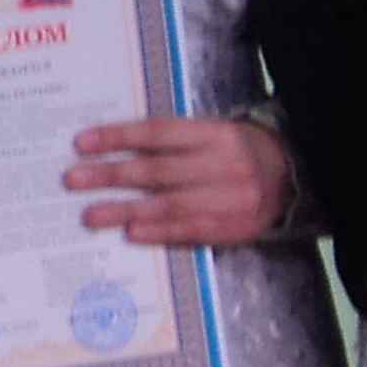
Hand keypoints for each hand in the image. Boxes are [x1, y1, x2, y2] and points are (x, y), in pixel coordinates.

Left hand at [64, 117, 291, 246]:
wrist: (292, 178)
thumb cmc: (237, 153)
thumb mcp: (211, 134)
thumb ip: (171, 142)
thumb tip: (115, 151)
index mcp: (213, 133)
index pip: (157, 133)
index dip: (117, 137)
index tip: (81, 143)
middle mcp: (221, 164)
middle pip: (156, 170)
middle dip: (110, 175)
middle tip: (73, 179)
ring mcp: (229, 198)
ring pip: (168, 204)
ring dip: (124, 210)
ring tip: (90, 214)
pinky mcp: (233, 228)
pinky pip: (190, 231)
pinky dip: (158, 232)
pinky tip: (130, 233)